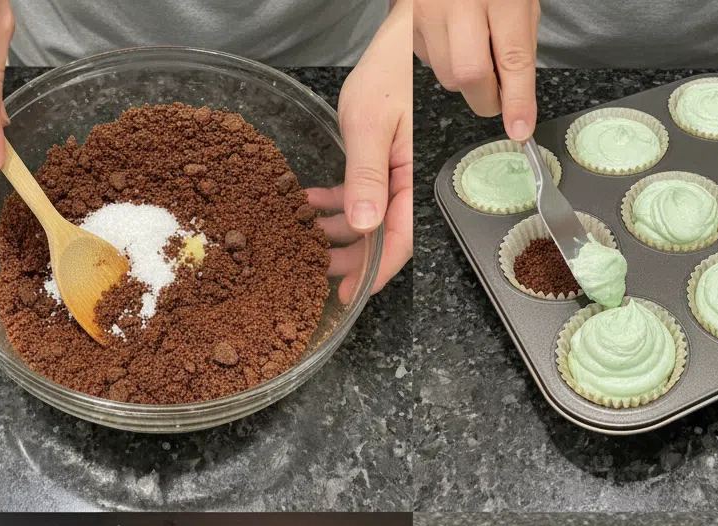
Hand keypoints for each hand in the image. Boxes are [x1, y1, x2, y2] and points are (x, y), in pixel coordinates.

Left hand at [309, 0, 410, 301]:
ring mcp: (392, 178)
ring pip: (367, 221)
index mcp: (410, 184)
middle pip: (380, 239)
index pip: (397, 243)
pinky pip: (359, 196)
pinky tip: (310, 201)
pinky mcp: (379, 166)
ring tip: (306, 236)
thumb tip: (364, 224)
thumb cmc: (392, 74)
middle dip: (349, 258)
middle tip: (316, 270)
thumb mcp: (371, 125)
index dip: (373, 272)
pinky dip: (334, 203)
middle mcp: (404, 188)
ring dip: (337, 232)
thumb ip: (367, 177)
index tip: (349, 291)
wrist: (403, 42)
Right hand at [414, 0, 538, 141]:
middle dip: (487, 97)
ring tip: (473, 50)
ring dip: (465, 79)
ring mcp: (426, 10)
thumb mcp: (519, 1)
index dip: (516, 100)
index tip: (520, 129)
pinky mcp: (405, 21)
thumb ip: (519, 48)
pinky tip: (451, 36)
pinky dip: (444, 60)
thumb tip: (518, 102)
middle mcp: (458, 2)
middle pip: (469, 75)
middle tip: (498, 94)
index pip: (511, 58)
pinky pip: (428, 61)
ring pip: (446, 75)